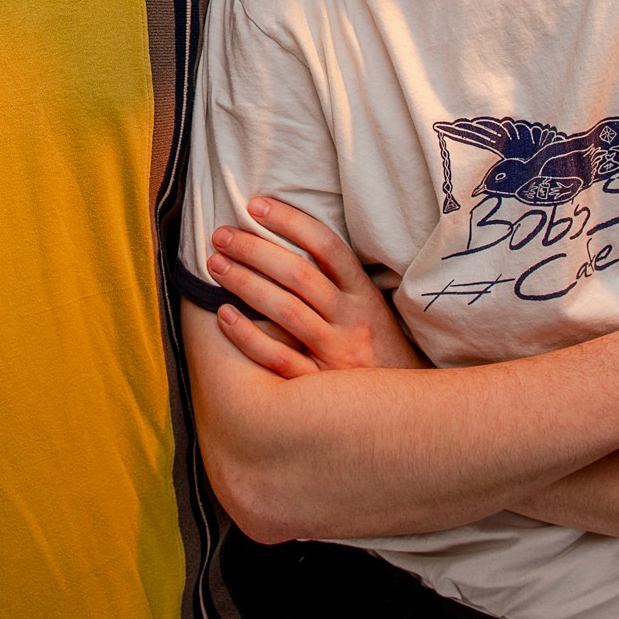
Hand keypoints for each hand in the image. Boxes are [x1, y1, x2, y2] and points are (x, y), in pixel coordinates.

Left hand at [208, 197, 425, 378]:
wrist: (403, 413)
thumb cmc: (377, 352)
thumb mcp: (370, 310)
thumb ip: (338, 281)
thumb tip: (289, 239)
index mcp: (364, 295)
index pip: (327, 246)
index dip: (291, 221)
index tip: (256, 205)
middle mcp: (353, 321)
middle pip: (299, 276)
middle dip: (256, 250)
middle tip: (220, 235)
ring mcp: (337, 355)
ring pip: (288, 312)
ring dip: (247, 284)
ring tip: (216, 265)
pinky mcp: (321, 387)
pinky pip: (279, 359)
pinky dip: (249, 336)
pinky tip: (223, 316)